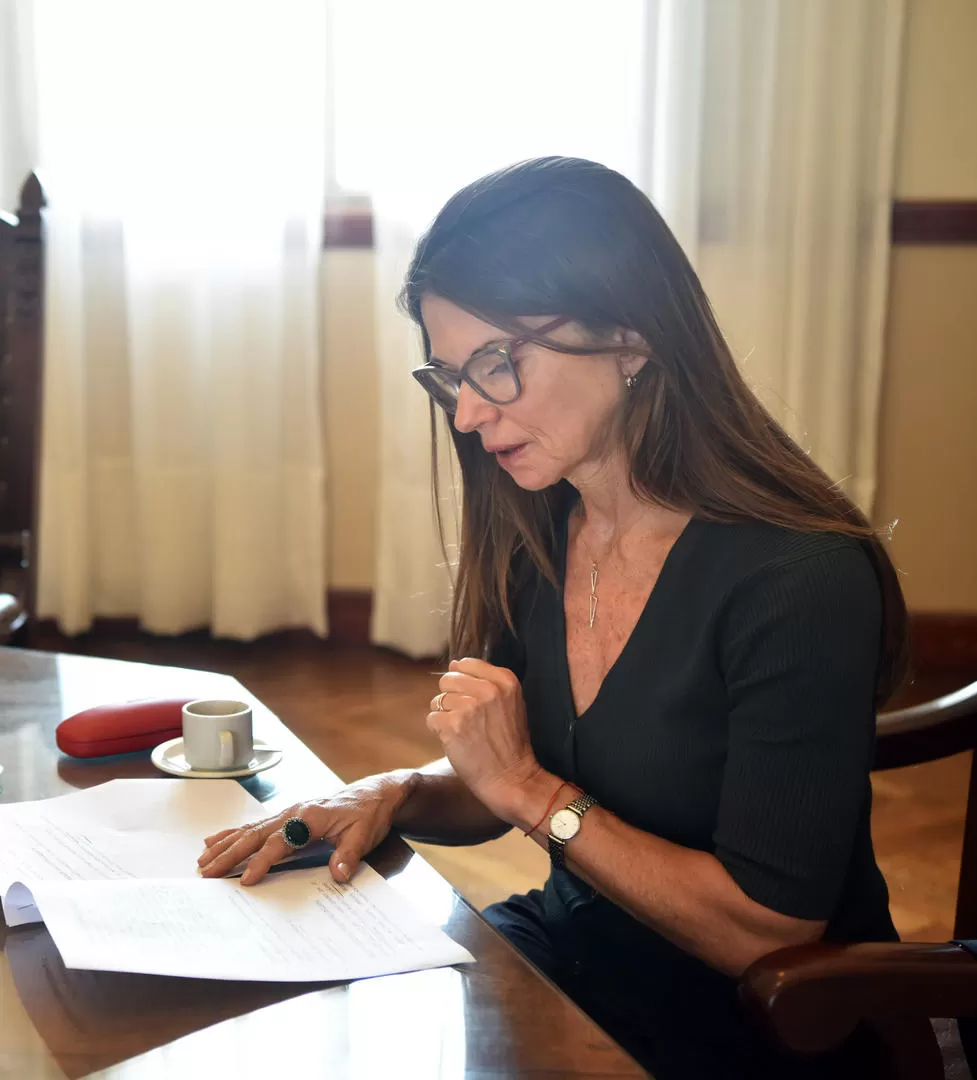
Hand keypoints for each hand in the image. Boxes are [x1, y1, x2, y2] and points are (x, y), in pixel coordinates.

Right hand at [197, 771, 412, 885]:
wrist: (376, 794)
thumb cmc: (369, 815)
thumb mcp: (365, 836)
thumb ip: (349, 855)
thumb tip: (338, 874)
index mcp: (310, 817)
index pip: (280, 841)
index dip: (262, 861)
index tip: (245, 879)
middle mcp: (294, 812)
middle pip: (256, 834)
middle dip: (229, 853)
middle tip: (206, 872)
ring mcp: (288, 813)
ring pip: (250, 829)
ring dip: (225, 844)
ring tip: (202, 859)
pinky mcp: (288, 816)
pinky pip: (255, 825)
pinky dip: (233, 833)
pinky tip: (216, 839)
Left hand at [427, 658, 542, 821]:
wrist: (511, 777)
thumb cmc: (509, 742)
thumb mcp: (512, 702)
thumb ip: (488, 681)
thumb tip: (454, 664)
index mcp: (505, 680)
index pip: (466, 663)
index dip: (462, 681)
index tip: (470, 697)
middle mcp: (487, 690)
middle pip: (448, 680)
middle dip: (451, 697)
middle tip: (466, 718)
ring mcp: (469, 708)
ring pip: (438, 700)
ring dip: (446, 716)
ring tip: (464, 731)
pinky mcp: (452, 726)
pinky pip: (432, 719)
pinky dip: (439, 730)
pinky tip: (456, 740)